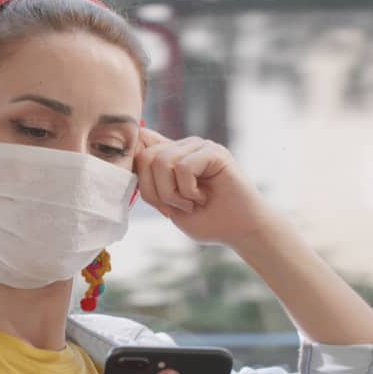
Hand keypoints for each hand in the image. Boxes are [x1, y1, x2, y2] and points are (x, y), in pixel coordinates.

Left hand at [134, 128, 273, 245]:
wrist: (239, 231)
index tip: (147, 192)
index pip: (139, 142)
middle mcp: (183, 146)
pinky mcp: (214, 151)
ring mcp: (199, 146)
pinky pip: (183, 167)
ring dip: (172, 194)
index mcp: (170, 155)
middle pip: (145, 157)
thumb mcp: (167, 204)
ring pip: (162, 162)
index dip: (133, 164)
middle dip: (154, 192)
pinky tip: (203, 198)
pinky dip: (188, 191)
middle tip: (175, 207)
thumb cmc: (206, 220)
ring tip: (191, 203)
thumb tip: (134, 155)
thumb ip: (150, 183)